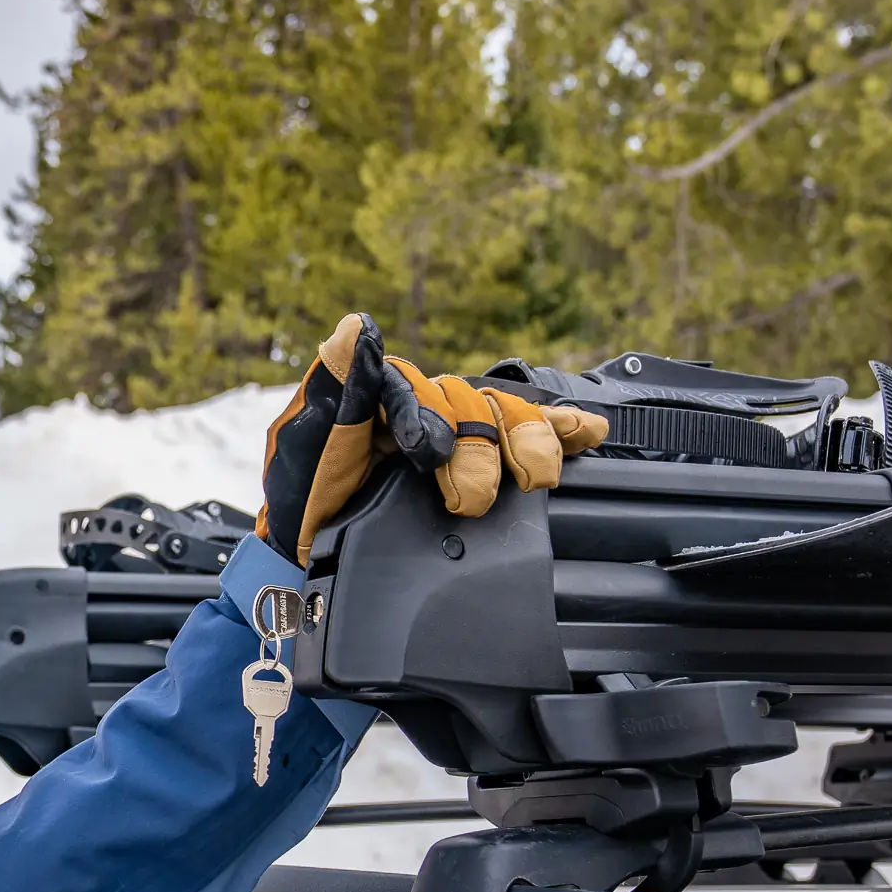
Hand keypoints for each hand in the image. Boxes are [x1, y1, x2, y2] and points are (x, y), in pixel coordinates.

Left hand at [256, 315, 612, 565]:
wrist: (317, 561)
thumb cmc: (307, 499)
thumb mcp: (303, 446)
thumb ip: (336, 391)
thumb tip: (356, 330)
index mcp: (377, 395)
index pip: (415, 383)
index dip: (428, 411)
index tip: (429, 451)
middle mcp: (422, 406)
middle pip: (468, 403)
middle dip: (478, 449)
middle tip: (470, 498)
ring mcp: (454, 434)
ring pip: (502, 417)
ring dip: (525, 442)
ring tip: (537, 477)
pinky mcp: (479, 462)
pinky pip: (523, 434)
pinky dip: (561, 429)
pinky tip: (588, 432)